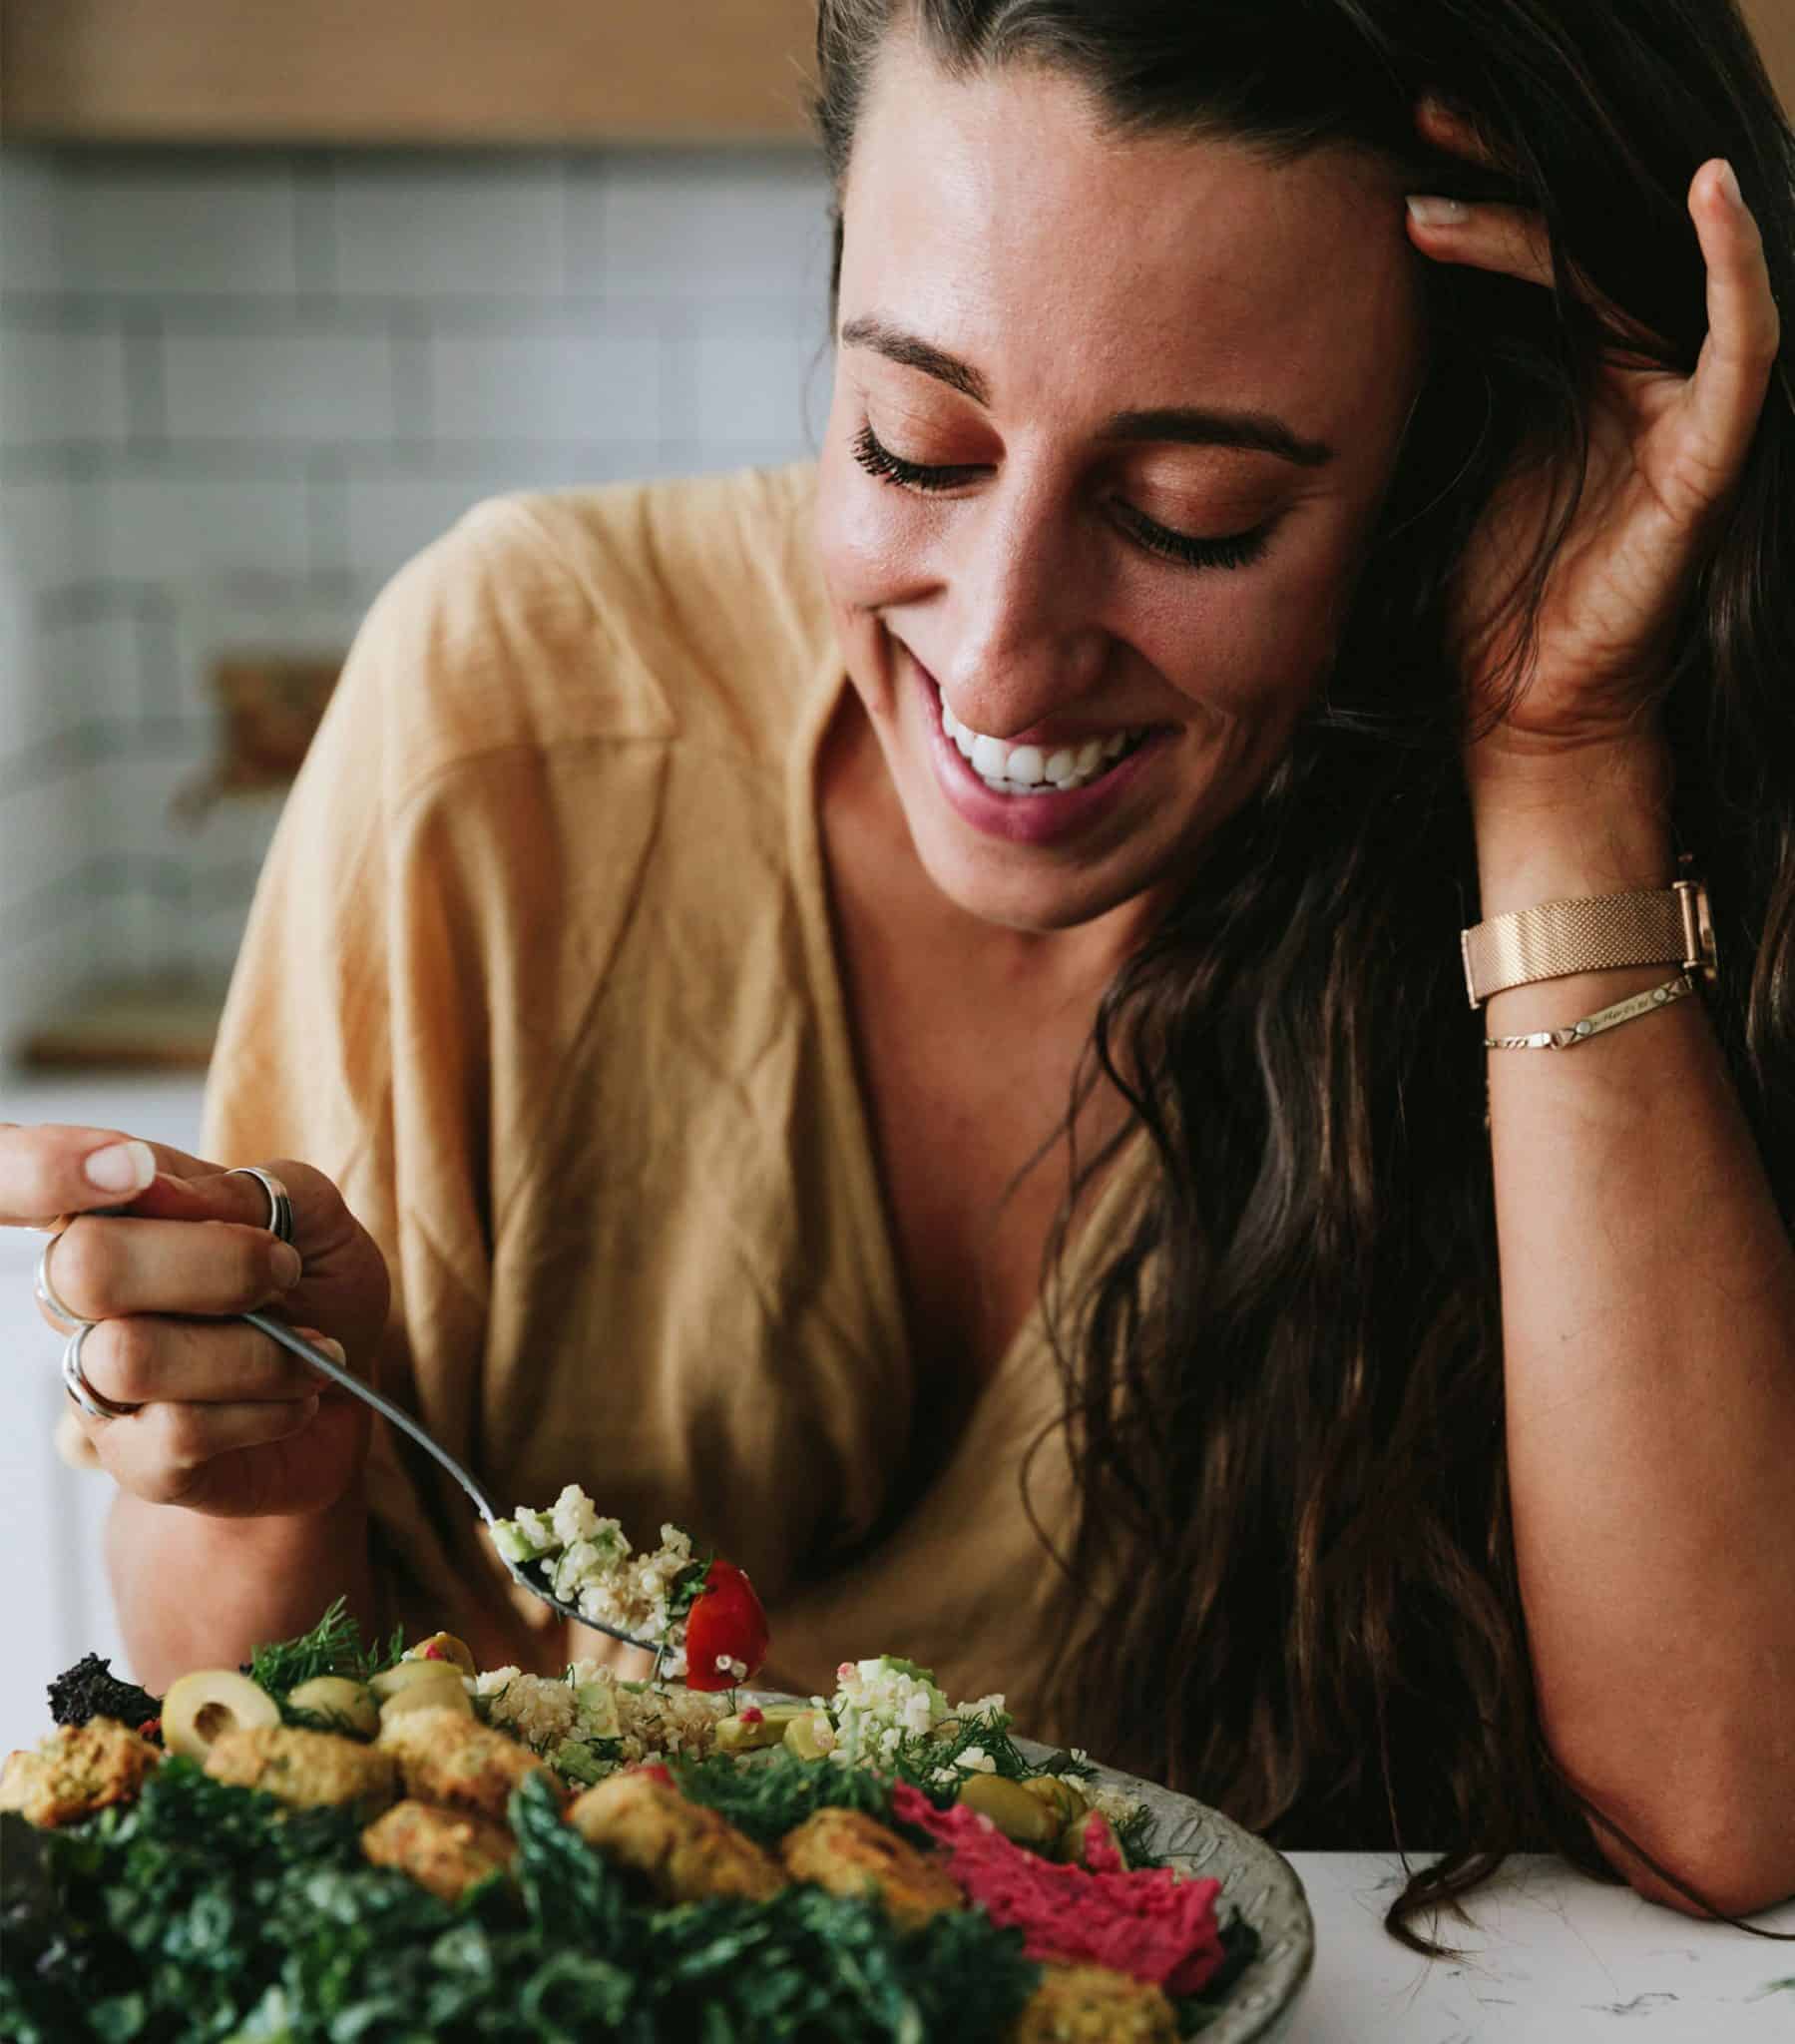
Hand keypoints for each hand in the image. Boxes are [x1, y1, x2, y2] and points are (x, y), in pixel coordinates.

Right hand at [2, 1124, 389, 1518]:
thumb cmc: (315, 1288)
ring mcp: (98, 1380)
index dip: (39, 1166)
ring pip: (132, 1358)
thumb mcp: (311, 1216)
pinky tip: (298, 1399)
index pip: (26, 1179)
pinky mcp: (133, 1459)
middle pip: (84, 1268)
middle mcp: (82, 1295)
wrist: (347, 1390)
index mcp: (111, 1212)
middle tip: (284, 1273)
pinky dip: (267, 1409)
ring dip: (256, 1351)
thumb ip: (244, 1190)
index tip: (128, 1172)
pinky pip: (178, 1432)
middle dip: (214, 1264)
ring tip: (313, 1348)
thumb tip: (157, 1189)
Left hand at [1405, 101, 1780, 788]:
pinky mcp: (1712, 452)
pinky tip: (1708, 192)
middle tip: (1412, 118)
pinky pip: (1746, 345)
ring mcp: (1675, 406)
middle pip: (1571, 242)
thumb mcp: (1449, 471)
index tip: (1383, 161)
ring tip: (1449, 156)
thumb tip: (1348, 321)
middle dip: (1492, 175)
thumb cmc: (1490, 603)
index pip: (1525, 257)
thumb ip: (1437, 392)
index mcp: (1566, 376)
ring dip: (1544, 210)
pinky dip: (1736, 267)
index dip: (1465, 200)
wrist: (1528, 709)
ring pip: (1627, 272)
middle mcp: (1626, 375)